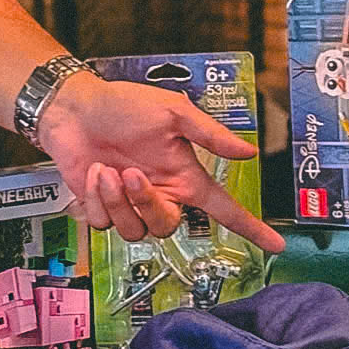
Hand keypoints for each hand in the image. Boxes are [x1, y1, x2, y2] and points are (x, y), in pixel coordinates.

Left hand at [34, 70, 283, 251]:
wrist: (74, 109)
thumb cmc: (123, 105)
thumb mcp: (172, 112)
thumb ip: (209, 135)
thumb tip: (248, 150)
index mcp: (184, 175)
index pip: (224, 207)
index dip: (250, 227)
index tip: (275, 244)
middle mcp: (162, 193)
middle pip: (167, 227)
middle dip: (147, 205)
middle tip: (130, 173)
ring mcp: (131, 204)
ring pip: (134, 231)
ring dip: (116, 200)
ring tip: (106, 169)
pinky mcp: (103, 208)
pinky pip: (104, 224)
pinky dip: (95, 199)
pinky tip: (92, 173)